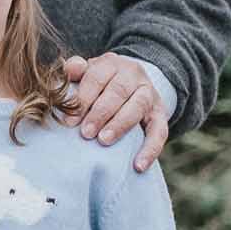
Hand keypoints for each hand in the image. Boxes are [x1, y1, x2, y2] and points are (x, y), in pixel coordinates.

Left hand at [62, 52, 168, 170]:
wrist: (131, 84)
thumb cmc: (98, 84)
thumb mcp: (85, 73)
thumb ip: (74, 71)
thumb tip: (70, 68)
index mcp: (111, 64)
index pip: (97, 77)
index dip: (83, 99)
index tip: (69, 121)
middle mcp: (133, 75)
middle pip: (118, 91)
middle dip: (100, 113)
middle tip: (85, 133)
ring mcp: (149, 94)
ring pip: (139, 106)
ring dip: (120, 125)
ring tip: (104, 141)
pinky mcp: (161, 114)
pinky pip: (160, 131)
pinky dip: (150, 149)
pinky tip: (138, 165)